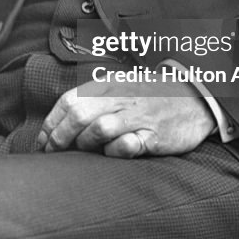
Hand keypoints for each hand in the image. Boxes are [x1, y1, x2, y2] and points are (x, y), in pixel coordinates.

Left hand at [37, 79, 215, 158]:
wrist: (195, 98)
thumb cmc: (150, 97)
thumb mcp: (120, 89)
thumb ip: (93, 102)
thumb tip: (58, 126)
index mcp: (108, 84)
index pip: (69, 100)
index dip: (51, 123)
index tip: (43, 141)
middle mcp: (120, 97)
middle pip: (79, 115)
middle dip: (60, 137)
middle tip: (53, 152)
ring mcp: (138, 116)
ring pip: (99, 129)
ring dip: (84, 144)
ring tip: (83, 151)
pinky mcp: (154, 135)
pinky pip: (127, 146)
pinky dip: (114, 152)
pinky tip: (112, 153)